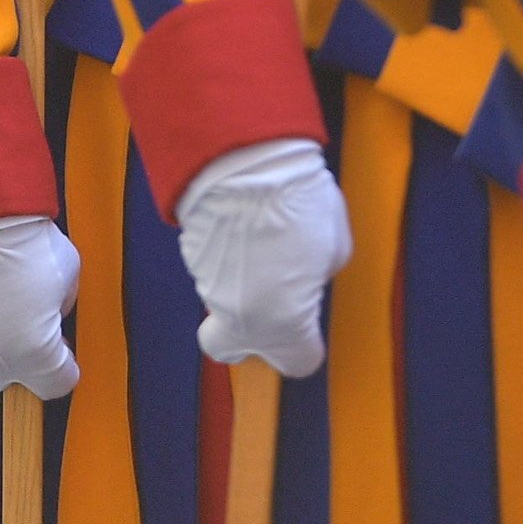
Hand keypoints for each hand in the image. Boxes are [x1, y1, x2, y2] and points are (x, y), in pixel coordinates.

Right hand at [0, 214, 80, 397]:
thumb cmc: (22, 237)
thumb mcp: (66, 268)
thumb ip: (62, 301)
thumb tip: (52, 307)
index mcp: (33, 353)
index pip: (57, 384)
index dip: (64, 364)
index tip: (62, 345)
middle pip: (2, 379)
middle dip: (14, 360)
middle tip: (22, 323)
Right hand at [175, 139, 348, 378]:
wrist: (240, 162)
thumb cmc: (299, 205)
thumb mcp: (334, 245)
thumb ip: (317, 276)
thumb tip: (305, 275)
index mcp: (286, 324)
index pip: (298, 362)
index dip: (304, 346)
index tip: (308, 326)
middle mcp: (241, 319)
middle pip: (231, 349)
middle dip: (245, 337)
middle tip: (266, 304)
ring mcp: (208, 290)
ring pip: (221, 307)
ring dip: (238, 286)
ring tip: (258, 241)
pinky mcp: (188, 259)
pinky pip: (209, 273)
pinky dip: (222, 259)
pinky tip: (237, 227)